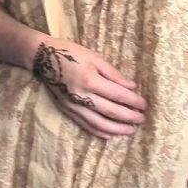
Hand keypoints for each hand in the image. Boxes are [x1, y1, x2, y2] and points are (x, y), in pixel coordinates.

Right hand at [31, 37, 146, 138]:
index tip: (144, 105)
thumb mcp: (94, 57)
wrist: (42, 58)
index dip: (133, 101)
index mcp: (90, 80)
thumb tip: (131, 87)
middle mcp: (81, 96)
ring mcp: (73, 106)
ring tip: (130, 130)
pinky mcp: (66, 111)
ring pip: (99, 123)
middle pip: (111, 111)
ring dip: (117, 129)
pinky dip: (99, 131)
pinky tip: (110, 135)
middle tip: (142, 119)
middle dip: (129, 117)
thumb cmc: (70, 53)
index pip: (118, 95)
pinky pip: (85, 125)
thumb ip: (113, 73)